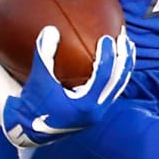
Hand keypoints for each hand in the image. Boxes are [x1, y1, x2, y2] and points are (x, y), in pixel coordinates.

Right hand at [1, 25, 133, 149]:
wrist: (31, 130)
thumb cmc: (33, 103)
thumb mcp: (38, 78)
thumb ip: (44, 54)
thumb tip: (51, 29)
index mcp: (85, 106)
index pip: (104, 77)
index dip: (107, 56)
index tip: (106, 38)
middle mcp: (97, 111)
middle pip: (118, 81)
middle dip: (124, 58)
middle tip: (124, 37)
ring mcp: (99, 112)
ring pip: (119, 86)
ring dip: (124, 65)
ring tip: (127, 45)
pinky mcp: (97, 110)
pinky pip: (112, 89)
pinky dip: (116, 73)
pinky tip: (115, 59)